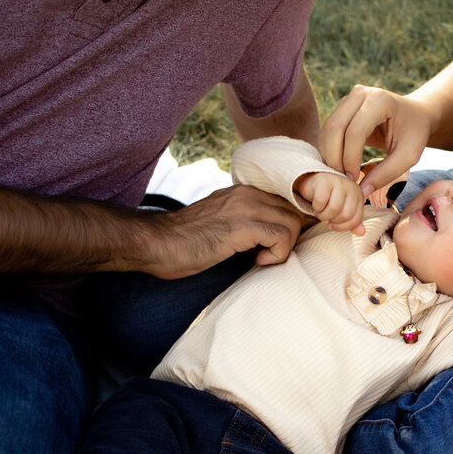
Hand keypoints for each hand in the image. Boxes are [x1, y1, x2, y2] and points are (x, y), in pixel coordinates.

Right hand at [141, 184, 303, 276]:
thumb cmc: (185, 241)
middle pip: (295, 211)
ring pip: (293, 223)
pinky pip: (282, 237)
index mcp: (244, 191)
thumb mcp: (221, 222)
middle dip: (291, 237)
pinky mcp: (243, 226)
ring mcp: (246, 207)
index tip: (278, 244)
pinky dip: (277, 254)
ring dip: (284, 247)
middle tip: (269, 254)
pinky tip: (257, 261)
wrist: (157, 242)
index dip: (290, 225)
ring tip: (261, 258)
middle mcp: (248, 193)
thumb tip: (272, 237)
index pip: (287, 201)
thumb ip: (246, 221)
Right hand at [296, 172, 365, 234]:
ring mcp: (338, 182)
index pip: (356, 219)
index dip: (342, 227)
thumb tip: (361, 233)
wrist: (313, 182)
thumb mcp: (342, 209)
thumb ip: (352, 221)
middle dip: (332, 221)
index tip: (332, 224)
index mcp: (358, 195)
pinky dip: (316, 208)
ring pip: (334, 209)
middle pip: (345, 215)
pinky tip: (315, 204)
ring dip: (323, 215)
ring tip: (319, 211)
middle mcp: (351, 186)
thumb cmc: (329, 198)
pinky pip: (321, 202)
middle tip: (325, 216)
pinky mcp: (324, 180)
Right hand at [320, 85, 433, 197]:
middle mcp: (359, 94)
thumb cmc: (414, 134)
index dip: (350, 158)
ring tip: (341, 175)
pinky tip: (339, 166)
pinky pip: (327, 130)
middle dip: (335, 158)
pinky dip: (329, 150)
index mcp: (379, 100)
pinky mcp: (341, 107)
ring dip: (329, 155)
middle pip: (335, 127)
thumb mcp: (409, 155)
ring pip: (327, 129)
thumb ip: (387, 173)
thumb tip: (361, 191)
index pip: (355, 131)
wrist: (414, 114)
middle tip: (343, 180)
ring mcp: (348, 99)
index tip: (354, 179)